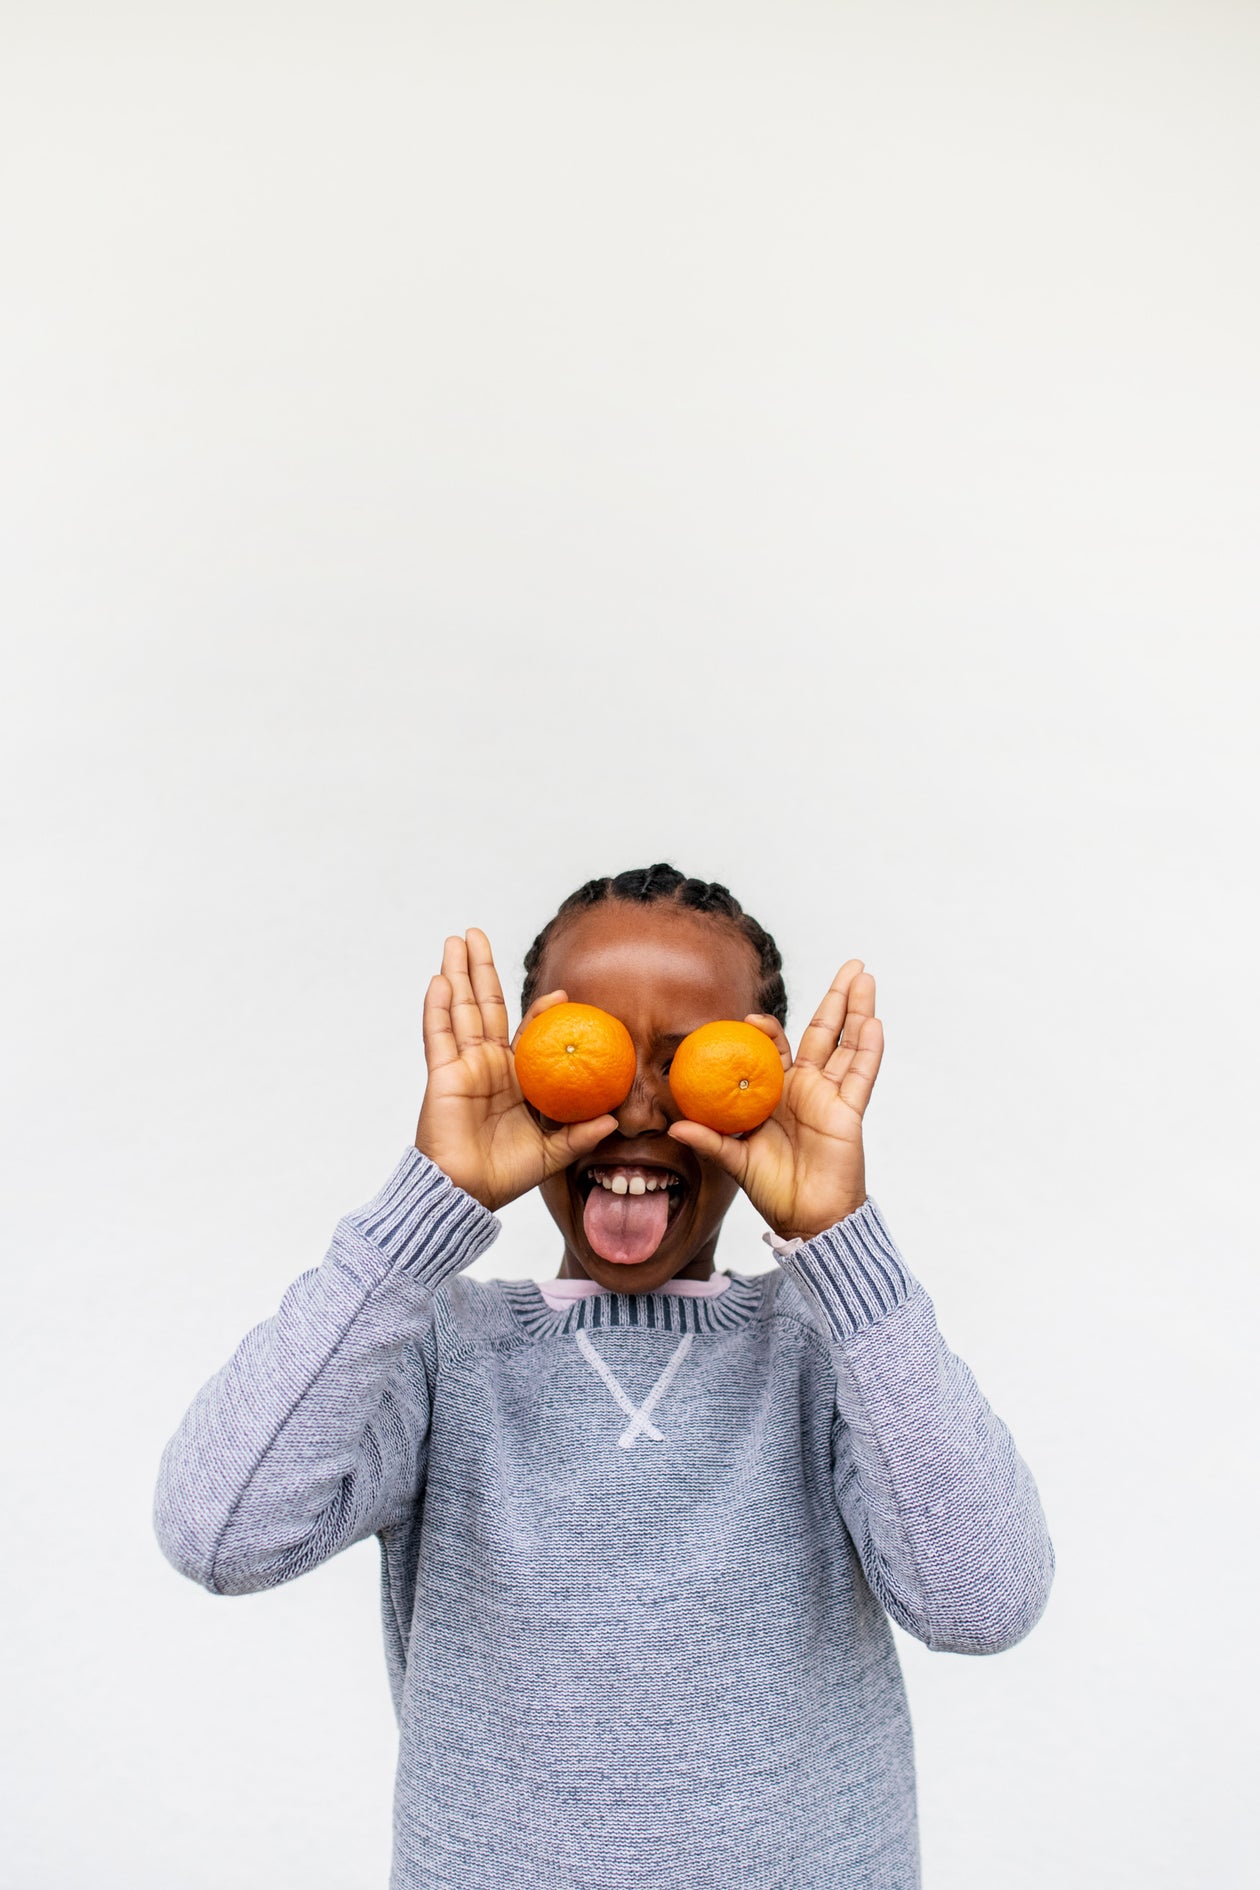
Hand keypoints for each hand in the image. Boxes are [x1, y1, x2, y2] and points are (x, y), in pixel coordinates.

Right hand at [413, 929, 618, 1213]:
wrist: (467, 1192)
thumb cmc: (506, 1175)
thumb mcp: (553, 1152)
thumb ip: (580, 1134)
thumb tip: (615, 1121)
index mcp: (516, 1079)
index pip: (527, 1033)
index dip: (541, 1011)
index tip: (561, 994)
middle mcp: (487, 1065)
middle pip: (484, 1006)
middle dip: (481, 969)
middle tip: (477, 934)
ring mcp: (462, 1066)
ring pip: (460, 1010)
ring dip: (457, 973)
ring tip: (456, 940)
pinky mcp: (442, 1075)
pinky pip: (438, 1034)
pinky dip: (438, 1006)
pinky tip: (440, 979)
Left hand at [667, 960, 882, 1240]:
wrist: (806, 1218)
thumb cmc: (772, 1190)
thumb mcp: (735, 1161)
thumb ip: (710, 1140)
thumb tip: (675, 1126)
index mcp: (777, 1093)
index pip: (776, 1049)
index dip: (767, 1029)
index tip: (753, 1020)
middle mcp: (806, 1088)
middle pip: (824, 1033)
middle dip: (835, 998)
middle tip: (849, 965)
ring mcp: (831, 1097)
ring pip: (847, 1045)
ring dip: (858, 1010)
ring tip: (866, 977)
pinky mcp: (849, 1112)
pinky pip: (860, 1076)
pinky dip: (868, 1050)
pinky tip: (873, 1023)